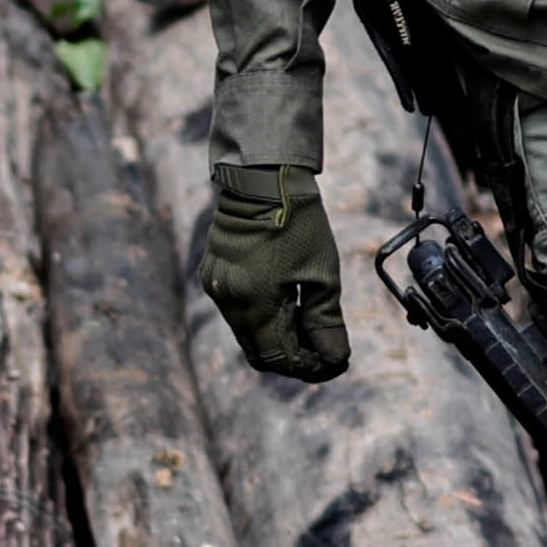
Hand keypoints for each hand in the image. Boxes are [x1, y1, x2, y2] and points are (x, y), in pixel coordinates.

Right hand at [200, 162, 347, 383]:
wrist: (262, 179)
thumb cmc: (299, 223)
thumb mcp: (322, 274)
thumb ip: (327, 322)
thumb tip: (335, 359)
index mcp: (255, 303)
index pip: (280, 359)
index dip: (310, 367)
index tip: (334, 361)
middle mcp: (228, 302)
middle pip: (259, 354)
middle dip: (292, 358)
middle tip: (321, 348)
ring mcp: (215, 289)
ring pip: (246, 335)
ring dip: (276, 337)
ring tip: (306, 321)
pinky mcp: (211, 276)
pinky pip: (235, 312)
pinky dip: (260, 317)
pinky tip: (284, 300)